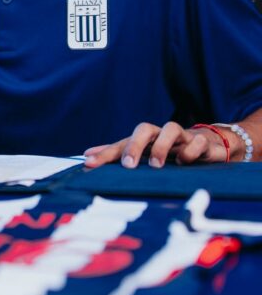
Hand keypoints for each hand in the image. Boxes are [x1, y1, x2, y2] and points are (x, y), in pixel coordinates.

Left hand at [83, 121, 228, 168]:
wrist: (209, 144)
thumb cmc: (171, 152)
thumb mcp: (147, 157)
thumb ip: (119, 156)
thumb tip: (86, 156)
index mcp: (146, 141)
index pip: (122, 144)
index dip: (106, 153)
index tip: (89, 162)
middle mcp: (161, 135)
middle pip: (144, 129)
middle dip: (134, 145)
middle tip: (128, 165)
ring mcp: (182, 137)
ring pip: (171, 128)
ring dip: (162, 146)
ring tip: (156, 165)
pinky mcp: (203, 143)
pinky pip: (199, 141)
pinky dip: (192, 150)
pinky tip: (186, 162)